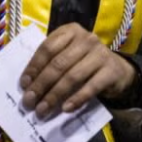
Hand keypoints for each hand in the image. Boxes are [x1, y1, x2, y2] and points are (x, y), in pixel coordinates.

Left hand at [19, 23, 136, 116]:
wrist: (117, 71)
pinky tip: (66, 109)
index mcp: (71, 31)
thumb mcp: (68, 55)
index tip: (24, 85)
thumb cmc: (84, 62)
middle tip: (29, 102)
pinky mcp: (111, 71)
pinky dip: (77, 99)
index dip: (34, 67)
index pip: (48, 48)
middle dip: (41, 85)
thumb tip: (28, 85)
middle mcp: (87, 39)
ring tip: (43, 110)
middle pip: (58, 63)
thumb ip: (51, 63)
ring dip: (55, 95)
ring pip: (72, 76)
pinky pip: (91, 87)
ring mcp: (100, 54)